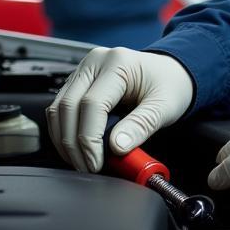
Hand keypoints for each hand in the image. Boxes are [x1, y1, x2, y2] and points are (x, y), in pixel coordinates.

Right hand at [46, 46, 193, 172]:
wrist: (171, 72)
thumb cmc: (170, 84)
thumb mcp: (165, 106)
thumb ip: (141, 125)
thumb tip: (116, 147)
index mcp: (118, 62)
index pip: (92, 104)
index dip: (89, 139)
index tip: (96, 163)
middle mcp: (95, 62)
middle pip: (68, 106)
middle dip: (73, 144)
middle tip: (87, 168)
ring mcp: (84, 70)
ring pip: (58, 109)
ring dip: (64, 140)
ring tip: (82, 162)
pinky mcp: (78, 82)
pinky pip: (60, 109)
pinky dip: (65, 132)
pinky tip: (78, 149)